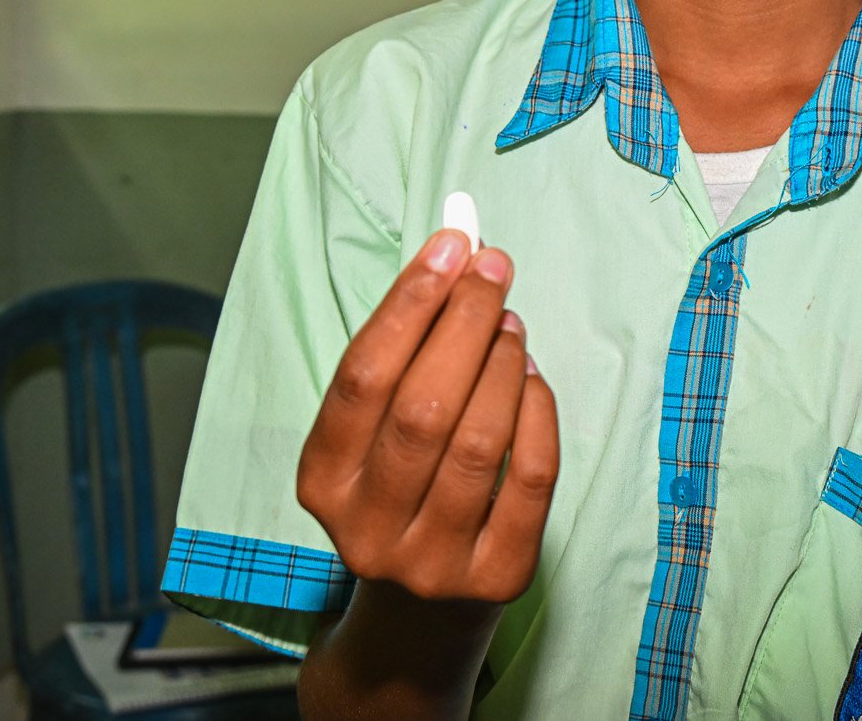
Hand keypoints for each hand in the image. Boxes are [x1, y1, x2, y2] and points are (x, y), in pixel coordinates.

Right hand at [298, 230, 558, 604]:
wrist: (419, 616)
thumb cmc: (399, 488)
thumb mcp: (376, 431)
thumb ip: (404, 349)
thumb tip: (457, 251)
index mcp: (323, 482)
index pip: (363, 377)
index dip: (409, 304)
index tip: (450, 245)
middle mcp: (368, 529)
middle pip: (423, 406)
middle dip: (464, 322)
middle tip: (493, 269)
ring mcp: (433, 562)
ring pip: (480, 440)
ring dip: (503, 362)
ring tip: (510, 323)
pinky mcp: (498, 580)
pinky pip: (531, 476)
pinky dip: (538, 412)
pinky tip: (531, 377)